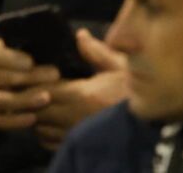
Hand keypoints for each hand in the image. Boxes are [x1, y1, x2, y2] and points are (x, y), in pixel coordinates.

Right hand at [0, 36, 60, 132]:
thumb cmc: (7, 56)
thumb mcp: (8, 44)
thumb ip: (23, 42)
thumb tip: (50, 37)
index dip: (12, 58)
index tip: (31, 62)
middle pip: (1, 77)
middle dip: (30, 77)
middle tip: (54, 75)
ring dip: (24, 100)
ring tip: (46, 98)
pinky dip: (14, 121)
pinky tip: (33, 119)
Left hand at [33, 31, 129, 149]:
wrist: (149, 123)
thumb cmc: (135, 93)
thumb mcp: (120, 67)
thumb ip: (98, 52)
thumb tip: (81, 35)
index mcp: (83, 95)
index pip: (44, 91)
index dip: (37, 84)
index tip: (38, 76)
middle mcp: (73, 117)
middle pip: (38, 111)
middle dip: (33, 101)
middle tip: (34, 90)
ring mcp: (74, 135)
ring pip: (40, 129)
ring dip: (38, 117)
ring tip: (42, 106)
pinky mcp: (76, 147)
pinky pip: (49, 142)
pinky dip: (45, 133)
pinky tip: (52, 122)